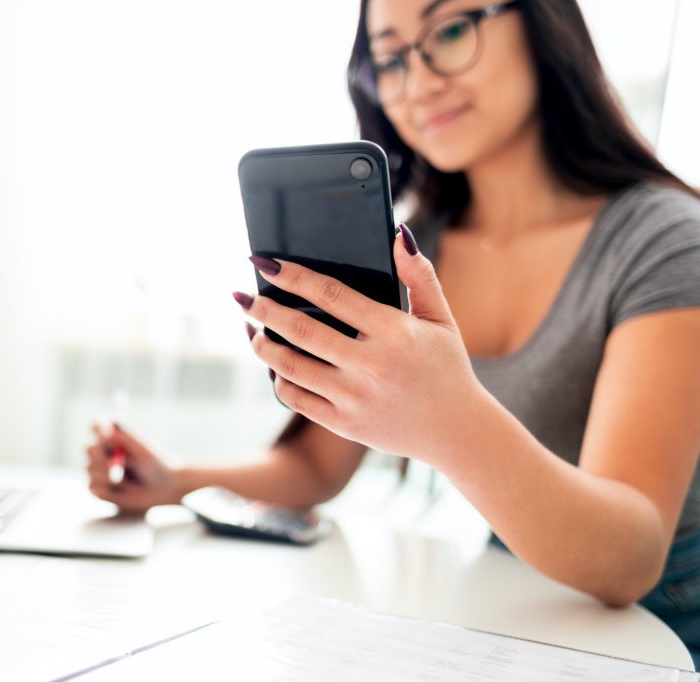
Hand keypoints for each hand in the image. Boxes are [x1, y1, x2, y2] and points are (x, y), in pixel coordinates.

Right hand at [86, 422, 183, 513]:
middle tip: (113, 463)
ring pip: (90, 469)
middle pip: (88, 448)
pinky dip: (106, 489)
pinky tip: (120, 489)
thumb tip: (106, 427)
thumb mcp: (143, 449)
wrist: (162, 489)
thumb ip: (125, 437)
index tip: (103, 430)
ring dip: (105, 474)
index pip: (97, 426)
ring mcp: (98, 470)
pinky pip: (93, 487)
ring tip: (123, 479)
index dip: (97, 427)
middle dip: (100, 456)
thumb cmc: (155, 465)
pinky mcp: (98, 488)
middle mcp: (102, 452)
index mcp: (113, 437)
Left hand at [237, 225, 482, 463]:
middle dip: (264, 309)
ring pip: (290, 366)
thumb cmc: (446, 368)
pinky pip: (296, 398)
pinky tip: (274, 365)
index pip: (332, 295)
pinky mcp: (343, 424)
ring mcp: (354, 398)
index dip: (294, 276)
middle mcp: (371, 365)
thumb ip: (419, 275)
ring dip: (263, 344)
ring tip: (251, 329)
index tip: (266, 264)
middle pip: (300, 329)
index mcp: (394, 333)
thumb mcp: (440, 319)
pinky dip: (279, 379)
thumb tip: (397, 234)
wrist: (456, 431)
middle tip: (243, 296)